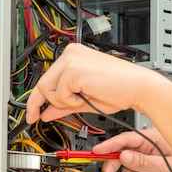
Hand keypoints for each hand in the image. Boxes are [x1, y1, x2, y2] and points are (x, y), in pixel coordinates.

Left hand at [25, 43, 150, 123]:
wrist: (138, 88)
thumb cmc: (121, 89)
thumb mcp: (85, 99)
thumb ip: (64, 104)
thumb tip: (46, 112)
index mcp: (75, 55)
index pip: (46, 77)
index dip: (37, 99)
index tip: (32, 112)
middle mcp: (71, 53)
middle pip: (42, 84)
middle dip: (47, 104)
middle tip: (40, 117)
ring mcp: (71, 60)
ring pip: (47, 90)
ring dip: (63, 103)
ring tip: (84, 99)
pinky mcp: (73, 70)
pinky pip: (59, 94)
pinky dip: (71, 102)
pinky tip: (88, 95)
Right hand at [93, 127, 171, 171]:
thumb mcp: (165, 167)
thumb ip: (144, 162)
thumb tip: (124, 156)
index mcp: (154, 139)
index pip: (127, 139)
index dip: (111, 144)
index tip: (98, 151)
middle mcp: (148, 148)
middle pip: (122, 155)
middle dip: (114, 168)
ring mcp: (146, 160)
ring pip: (128, 171)